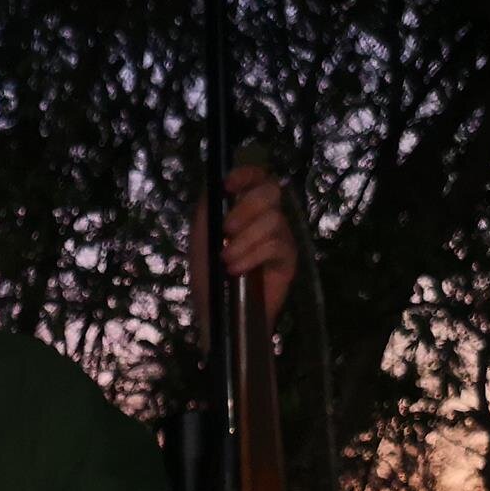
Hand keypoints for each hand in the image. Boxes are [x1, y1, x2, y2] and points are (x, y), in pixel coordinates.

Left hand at [188, 162, 297, 325]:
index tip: (228, 185)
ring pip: (272, 220)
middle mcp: (267, 217)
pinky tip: (236, 269)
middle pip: (270, 191)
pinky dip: (253, 255)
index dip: (246, 174)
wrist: (218, 316)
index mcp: (246, 209)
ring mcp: (281, 237)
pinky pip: (276, 245)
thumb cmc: (209, 277)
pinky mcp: (288, 259)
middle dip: (246, 207)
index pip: (257, 177)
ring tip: (226, 260)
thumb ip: (208, 209)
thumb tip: (215, 180)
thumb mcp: (201, 238)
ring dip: (245, 239)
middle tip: (226, 230)